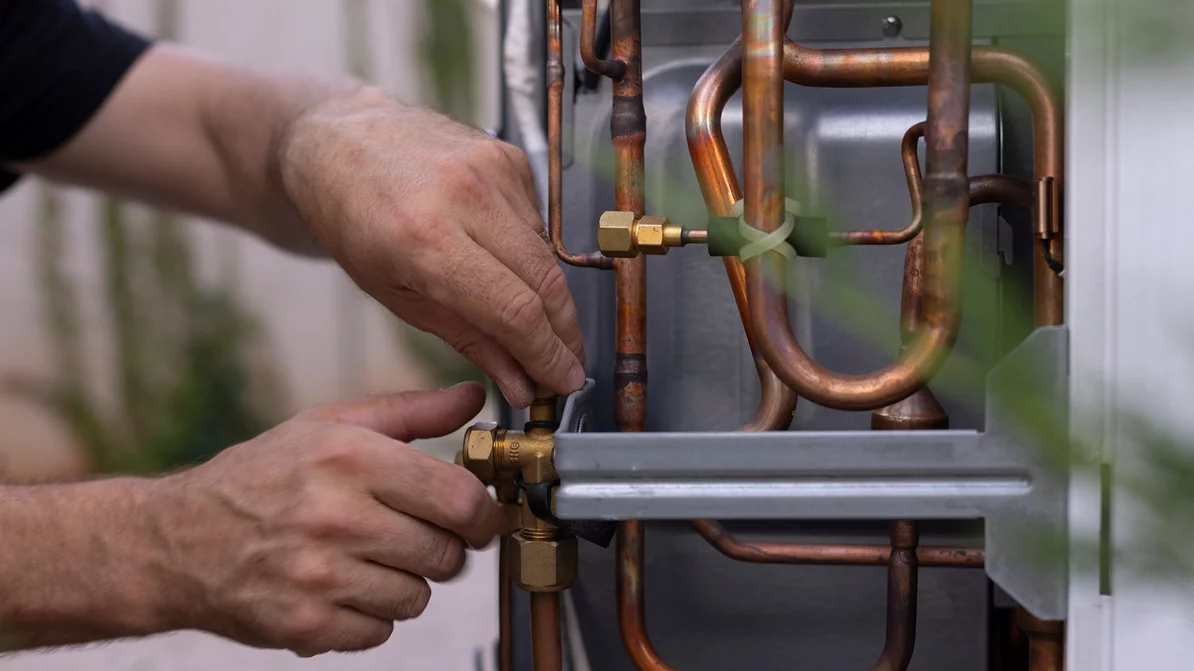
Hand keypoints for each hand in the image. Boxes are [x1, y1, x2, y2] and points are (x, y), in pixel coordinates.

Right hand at [153, 383, 499, 656]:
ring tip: (368, 559)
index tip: (478, 518)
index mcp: (348, 458)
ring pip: (418, 596)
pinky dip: (371, 616)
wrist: (175, 541)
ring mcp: (319, 576)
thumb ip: (410, 413)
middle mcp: (335, 516)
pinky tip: (342, 588)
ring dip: (405, 582)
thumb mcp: (328, 426)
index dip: (483, 514)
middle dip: (443, 549)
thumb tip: (473, 397)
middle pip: (446, 554)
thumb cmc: (260, 477)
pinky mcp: (306, 625)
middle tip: (416, 537)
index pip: (459, 499)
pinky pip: (381, 630)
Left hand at [279, 88, 585, 407]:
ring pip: (548, 255)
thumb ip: (468, 340)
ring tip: (538, 326)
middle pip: (545, 283)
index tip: (565, 381)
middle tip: (567, 365)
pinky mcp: (507, 156)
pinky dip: (532, 255)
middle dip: (564, 334)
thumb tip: (520, 382)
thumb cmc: (355, 221)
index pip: (515, 312)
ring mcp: (491, 170)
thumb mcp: (397, 296)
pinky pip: (538, 222)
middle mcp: (465, 198)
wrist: (340, 142)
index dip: (548, 355)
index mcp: (426, 241)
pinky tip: (508, 263)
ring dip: (551, 299)